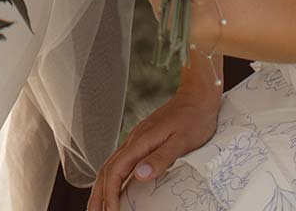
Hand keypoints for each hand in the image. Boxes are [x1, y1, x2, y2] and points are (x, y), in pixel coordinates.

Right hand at [88, 85, 219, 208]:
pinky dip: (112, 178)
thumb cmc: (194, 119)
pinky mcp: (142, 142)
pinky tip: (114, 186)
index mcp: (140, 142)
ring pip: (111, 166)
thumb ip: (160, 158)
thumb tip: (139, 175)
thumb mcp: (182, 142)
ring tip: (98, 207)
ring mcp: (136, 141)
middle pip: (107, 170)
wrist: (197, 96)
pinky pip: (120, 162)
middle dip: (98, 194)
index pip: (116, 171)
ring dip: (101, 187)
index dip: (110, 194)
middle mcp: (133, 141)